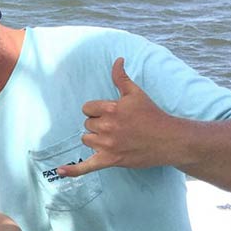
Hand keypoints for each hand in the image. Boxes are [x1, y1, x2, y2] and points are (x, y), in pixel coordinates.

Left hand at [58, 58, 173, 177]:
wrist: (169, 139)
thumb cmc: (153, 115)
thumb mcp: (136, 93)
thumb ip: (121, 77)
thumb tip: (117, 60)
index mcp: (111, 109)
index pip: (87, 109)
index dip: (97, 110)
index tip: (111, 113)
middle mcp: (107, 126)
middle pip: (87, 124)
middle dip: (98, 124)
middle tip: (117, 126)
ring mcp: (108, 145)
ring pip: (86, 140)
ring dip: (95, 139)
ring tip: (113, 138)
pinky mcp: (111, 160)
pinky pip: (87, 166)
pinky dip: (73, 170)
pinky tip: (60, 171)